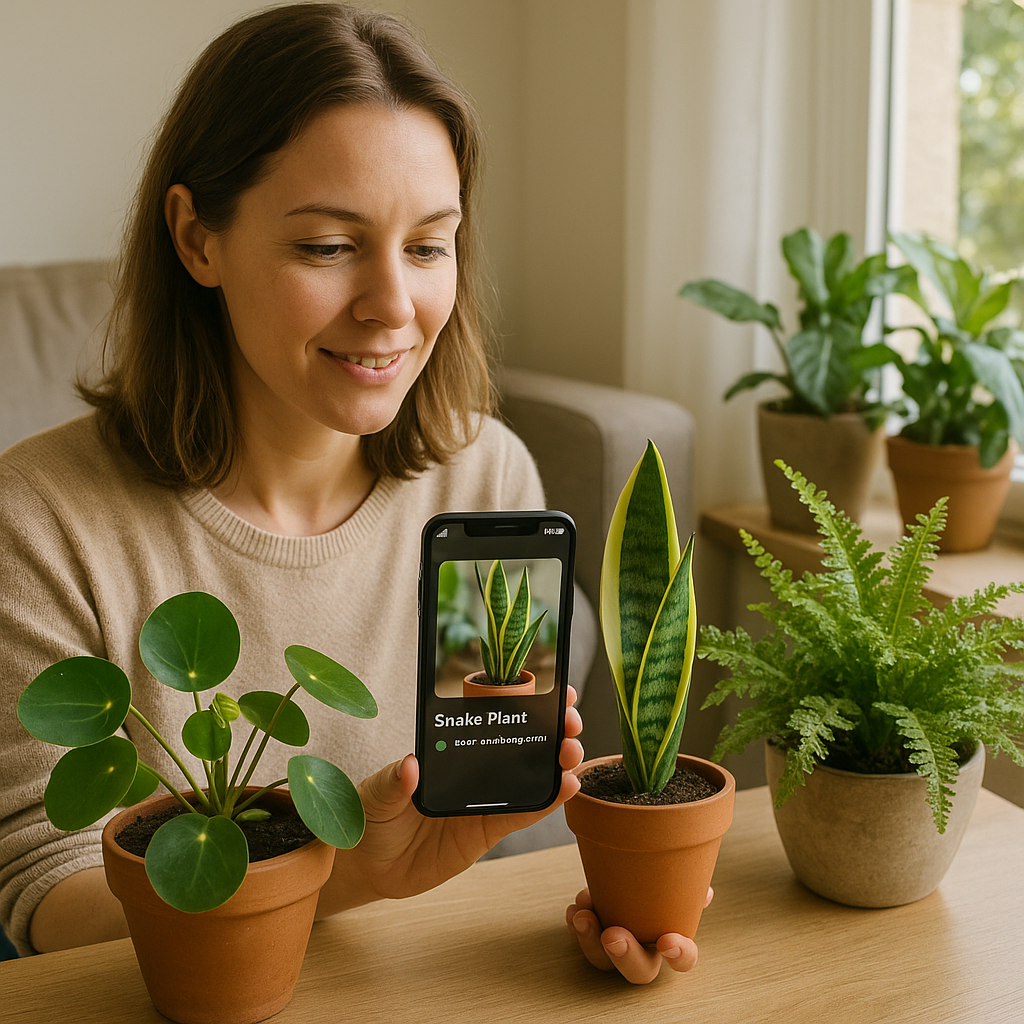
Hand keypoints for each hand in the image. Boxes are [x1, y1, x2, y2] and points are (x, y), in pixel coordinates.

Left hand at [317, 687, 583, 915]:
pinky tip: (566, 788)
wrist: (369, 865)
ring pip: (531, 775)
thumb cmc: (369, 818)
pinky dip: (547, 801)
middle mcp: (473, 770)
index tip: (548, 689)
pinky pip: (523, 813)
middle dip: (551, 729)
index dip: (522, 702)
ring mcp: (484, 799)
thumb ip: (392, 783)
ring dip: (557, 762)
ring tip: (573, 753)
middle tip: (569, 721)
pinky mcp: (488, 830)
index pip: (490, 720)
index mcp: (450, 749)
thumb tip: (409, 765)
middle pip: (520, 744)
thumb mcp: (374, 795)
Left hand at [566, 886, 713, 983]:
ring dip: (590, 940)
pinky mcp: (592, 938)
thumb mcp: (675, 884)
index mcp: (669, 941)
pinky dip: (576, 927)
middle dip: (625, 956)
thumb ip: (689, 888)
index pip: (683, 960)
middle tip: (613, 937)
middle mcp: (643, 951)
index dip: (679, 955)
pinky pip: (582, 941)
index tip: (667, 941)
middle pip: (639, 971)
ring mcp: (615, 949)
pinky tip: (574, 911)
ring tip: (583, 915)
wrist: (628, 876)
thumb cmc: (654, 886)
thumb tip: (704, 892)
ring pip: (603, 960)